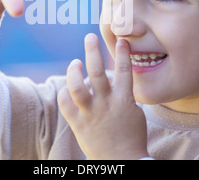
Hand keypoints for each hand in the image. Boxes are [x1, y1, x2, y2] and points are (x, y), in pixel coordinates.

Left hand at [58, 33, 148, 159]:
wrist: (121, 162)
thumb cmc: (131, 136)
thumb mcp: (135, 111)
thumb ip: (124, 93)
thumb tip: (114, 78)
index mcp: (124, 101)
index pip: (124, 71)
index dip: (122, 54)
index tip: (120, 40)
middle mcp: (105, 104)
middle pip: (96, 72)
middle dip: (92, 51)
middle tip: (90, 37)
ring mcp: (90, 113)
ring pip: (76, 87)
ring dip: (73, 71)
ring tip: (75, 62)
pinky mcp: (78, 123)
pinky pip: (65, 103)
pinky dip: (64, 92)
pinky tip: (67, 87)